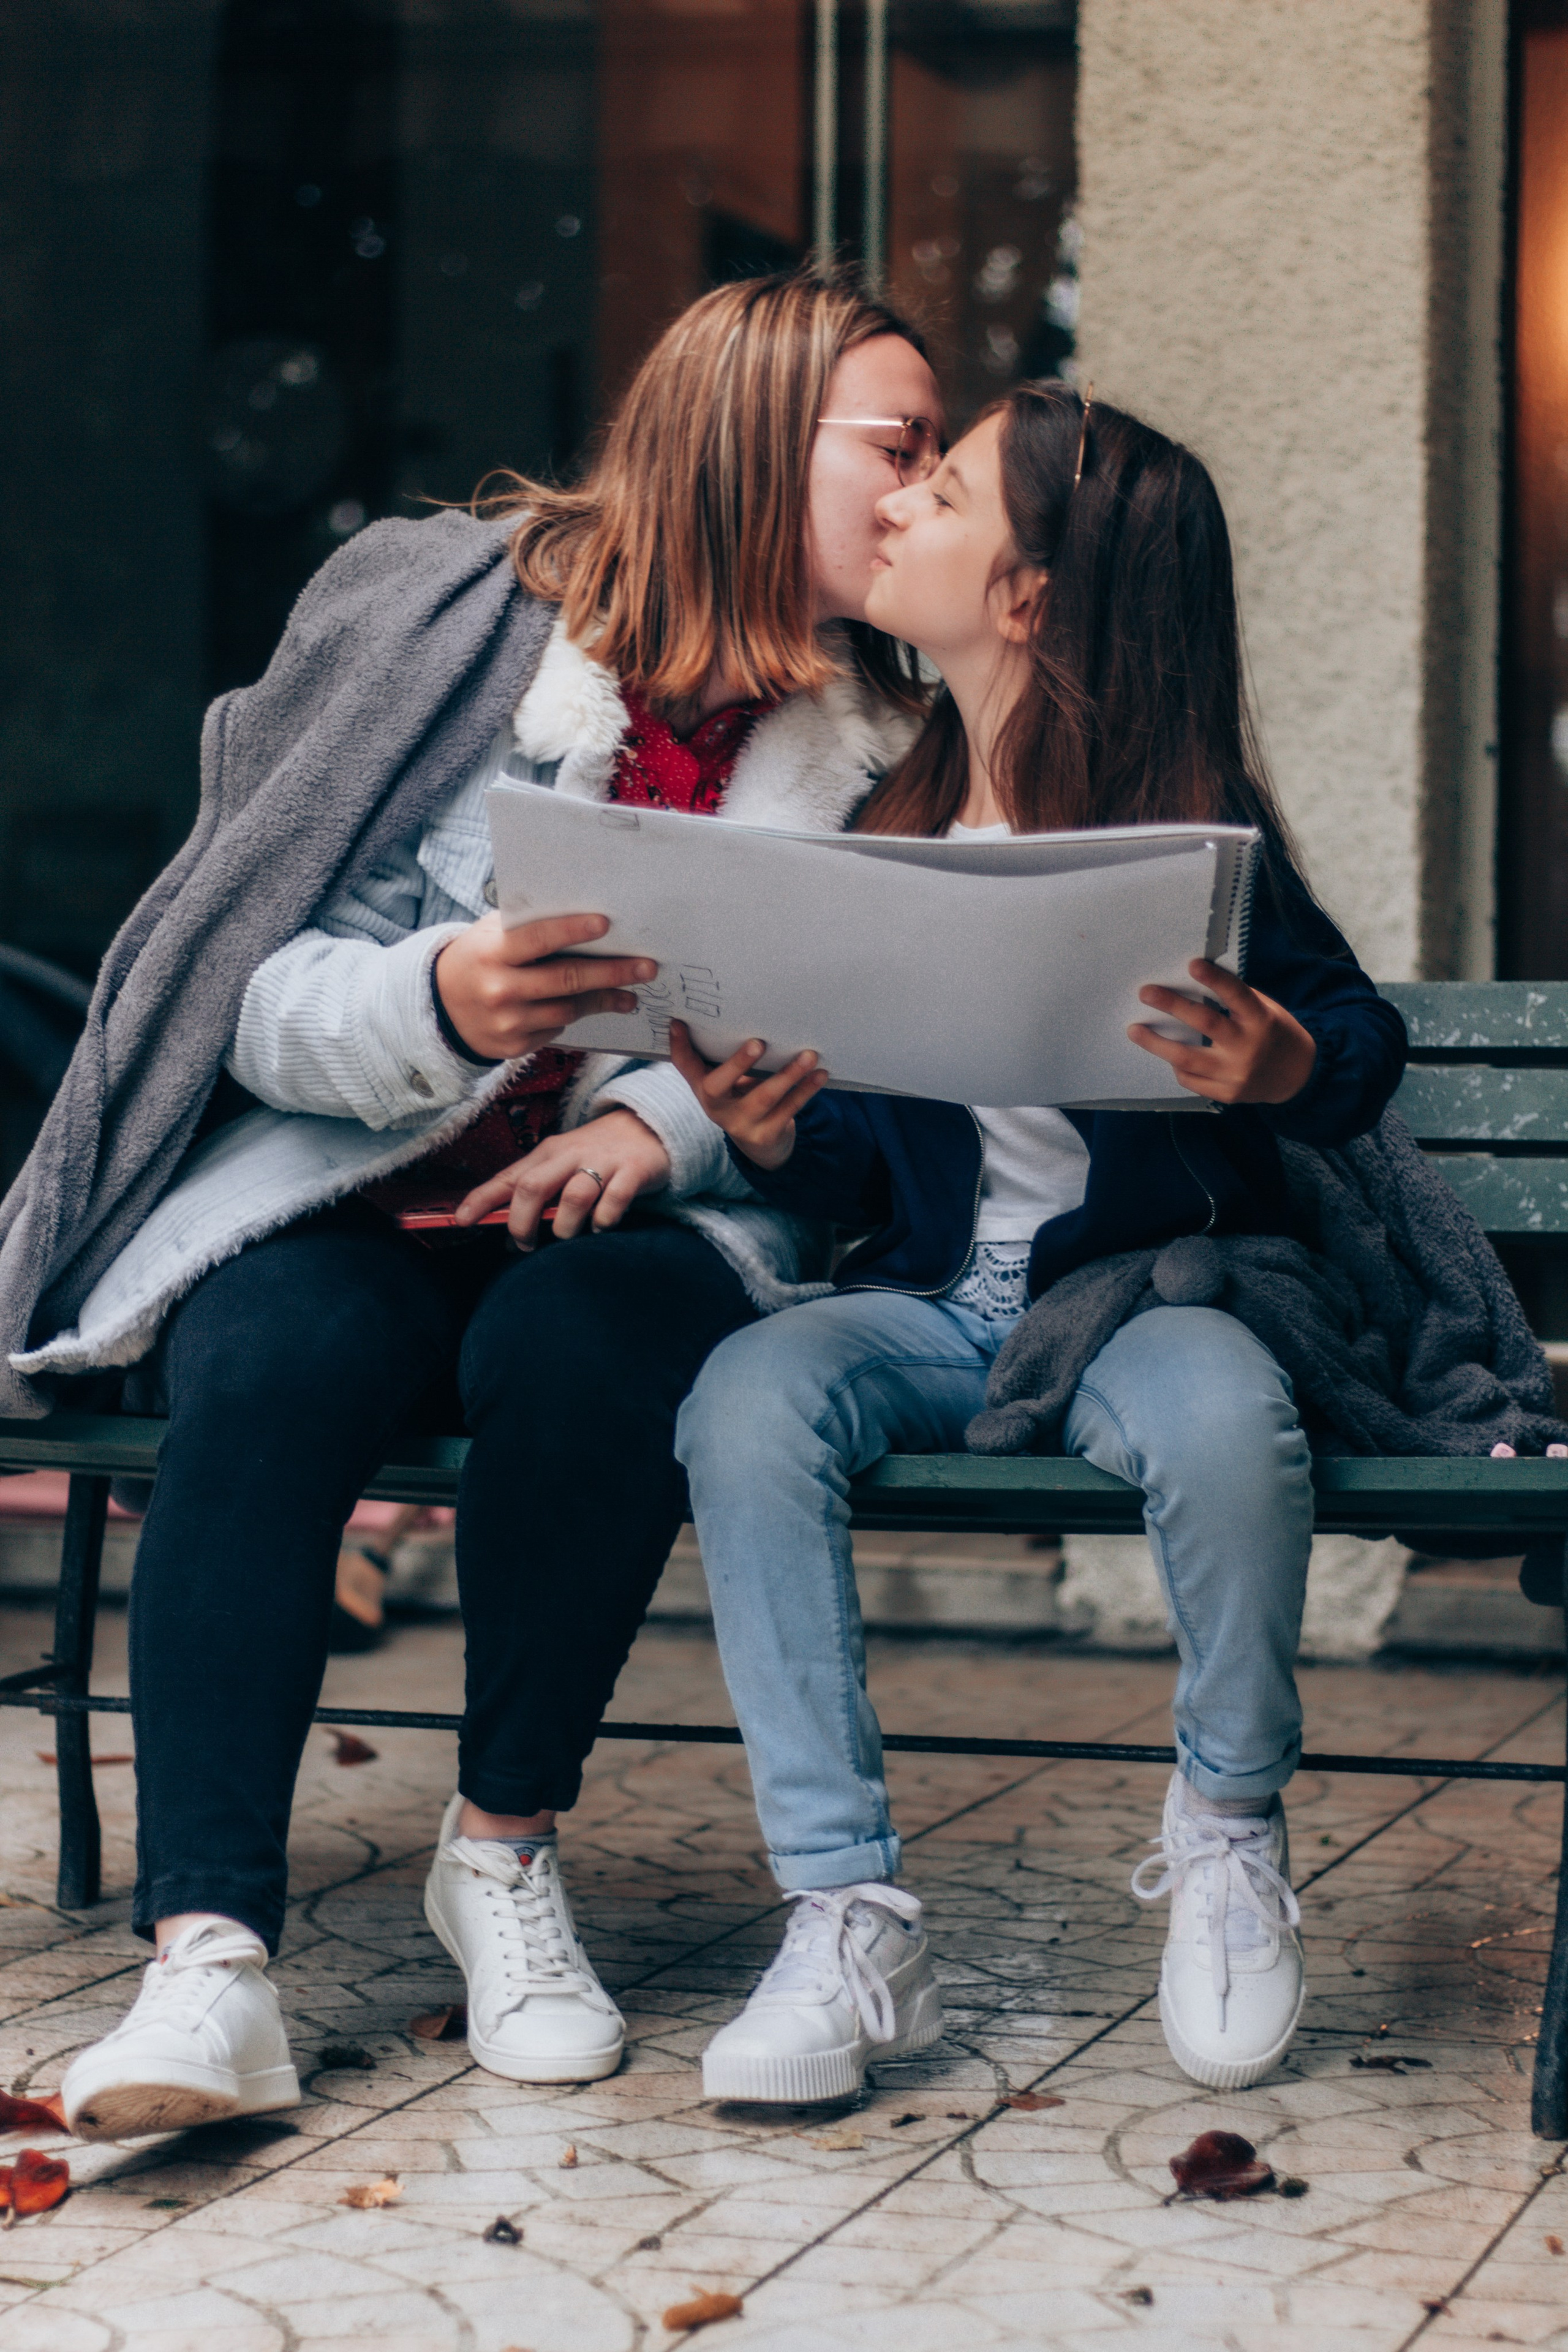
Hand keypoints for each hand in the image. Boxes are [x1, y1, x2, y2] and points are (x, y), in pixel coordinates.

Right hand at [433, 912, 655, 1060]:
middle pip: (567, 980)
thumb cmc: (478, 958)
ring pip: (569, 1009)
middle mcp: (500, 989)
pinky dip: (573, 1014)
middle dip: (612, 973)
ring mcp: (508, 1022)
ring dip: (605, 1000)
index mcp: (493, 953)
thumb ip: (527, 927)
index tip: (607, 924)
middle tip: (646, 967)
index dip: (573, 931)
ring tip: (631, 992)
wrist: (442, 1007)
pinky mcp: (515, 1046)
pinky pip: (557, 1028)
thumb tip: (583, 916)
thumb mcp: (491, 935)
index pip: (539, 939)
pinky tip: (590, 1006)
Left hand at [453, 1109, 671, 1246]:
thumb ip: (538, 1199)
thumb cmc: (596, 1155)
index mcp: (547, 1154)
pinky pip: (614, 1200)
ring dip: (565, 1224)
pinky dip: (603, 1220)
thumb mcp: (561, 1168)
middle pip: (533, 1186)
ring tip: (567, 1236)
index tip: (461, 1220)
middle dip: (522, 1222)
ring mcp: (602, 1161)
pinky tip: (601, 1227)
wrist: (646, 1126)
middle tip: (524, 1244)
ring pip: (574, 1195)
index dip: (481, 1199)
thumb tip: (511, 1239)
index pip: (508, 1177)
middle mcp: (570, 1155)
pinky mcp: (632, 1171)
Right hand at [668, 1020, 825, 1169]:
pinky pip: (789, 1109)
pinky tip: (820, 1074)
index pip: (684, 1067)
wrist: (761, 1144)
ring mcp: (740, 1124)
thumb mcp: (729, 1080)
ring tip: (809, 1055)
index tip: (678, 1022)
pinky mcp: (766, 1135)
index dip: (679, 1046)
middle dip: (738, 1063)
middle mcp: (716, 1108)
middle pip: (718, 1086)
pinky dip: (806, 1090)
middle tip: (758, 1042)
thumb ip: (726, 1055)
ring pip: (764, 1098)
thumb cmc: (744, 1096)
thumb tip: (741, 1012)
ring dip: (788, 1075)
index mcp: (704, 1088)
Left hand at [1129, 959, 1316, 1104]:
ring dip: (1156, 1043)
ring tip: (1134, 1030)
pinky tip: (1167, 1055)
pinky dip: (1177, 1066)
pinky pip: (1192, 1080)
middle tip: (1145, 992)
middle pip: (1205, 1023)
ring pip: (1187, 1058)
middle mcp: (1248, 1047)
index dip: (1215, 980)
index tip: (1192, 964)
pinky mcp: (1227, 1094)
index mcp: (1261, 1019)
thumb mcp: (1266, 1010)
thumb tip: (1194, 984)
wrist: (1298, 1076)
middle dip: (1173, 1006)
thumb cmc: (1274, 1033)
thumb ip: (1236, 1001)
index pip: (1236, 995)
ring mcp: (1236, 1074)